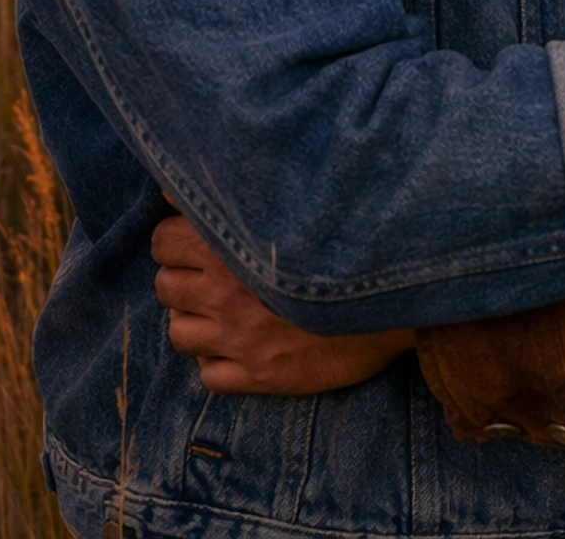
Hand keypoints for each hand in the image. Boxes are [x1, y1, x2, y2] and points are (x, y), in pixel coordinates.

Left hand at [152, 214, 413, 394]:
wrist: (400, 302)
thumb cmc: (348, 244)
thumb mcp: (295, 205)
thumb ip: (238, 195)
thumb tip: (181, 186)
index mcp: (232, 248)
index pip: (164, 241)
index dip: (175, 236)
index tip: (194, 236)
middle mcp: (228, 297)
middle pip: (165, 287)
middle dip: (180, 276)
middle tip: (208, 272)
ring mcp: (242, 342)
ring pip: (179, 334)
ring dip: (193, 319)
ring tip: (218, 307)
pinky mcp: (261, 378)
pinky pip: (209, 376)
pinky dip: (215, 360)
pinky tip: (237, 344)